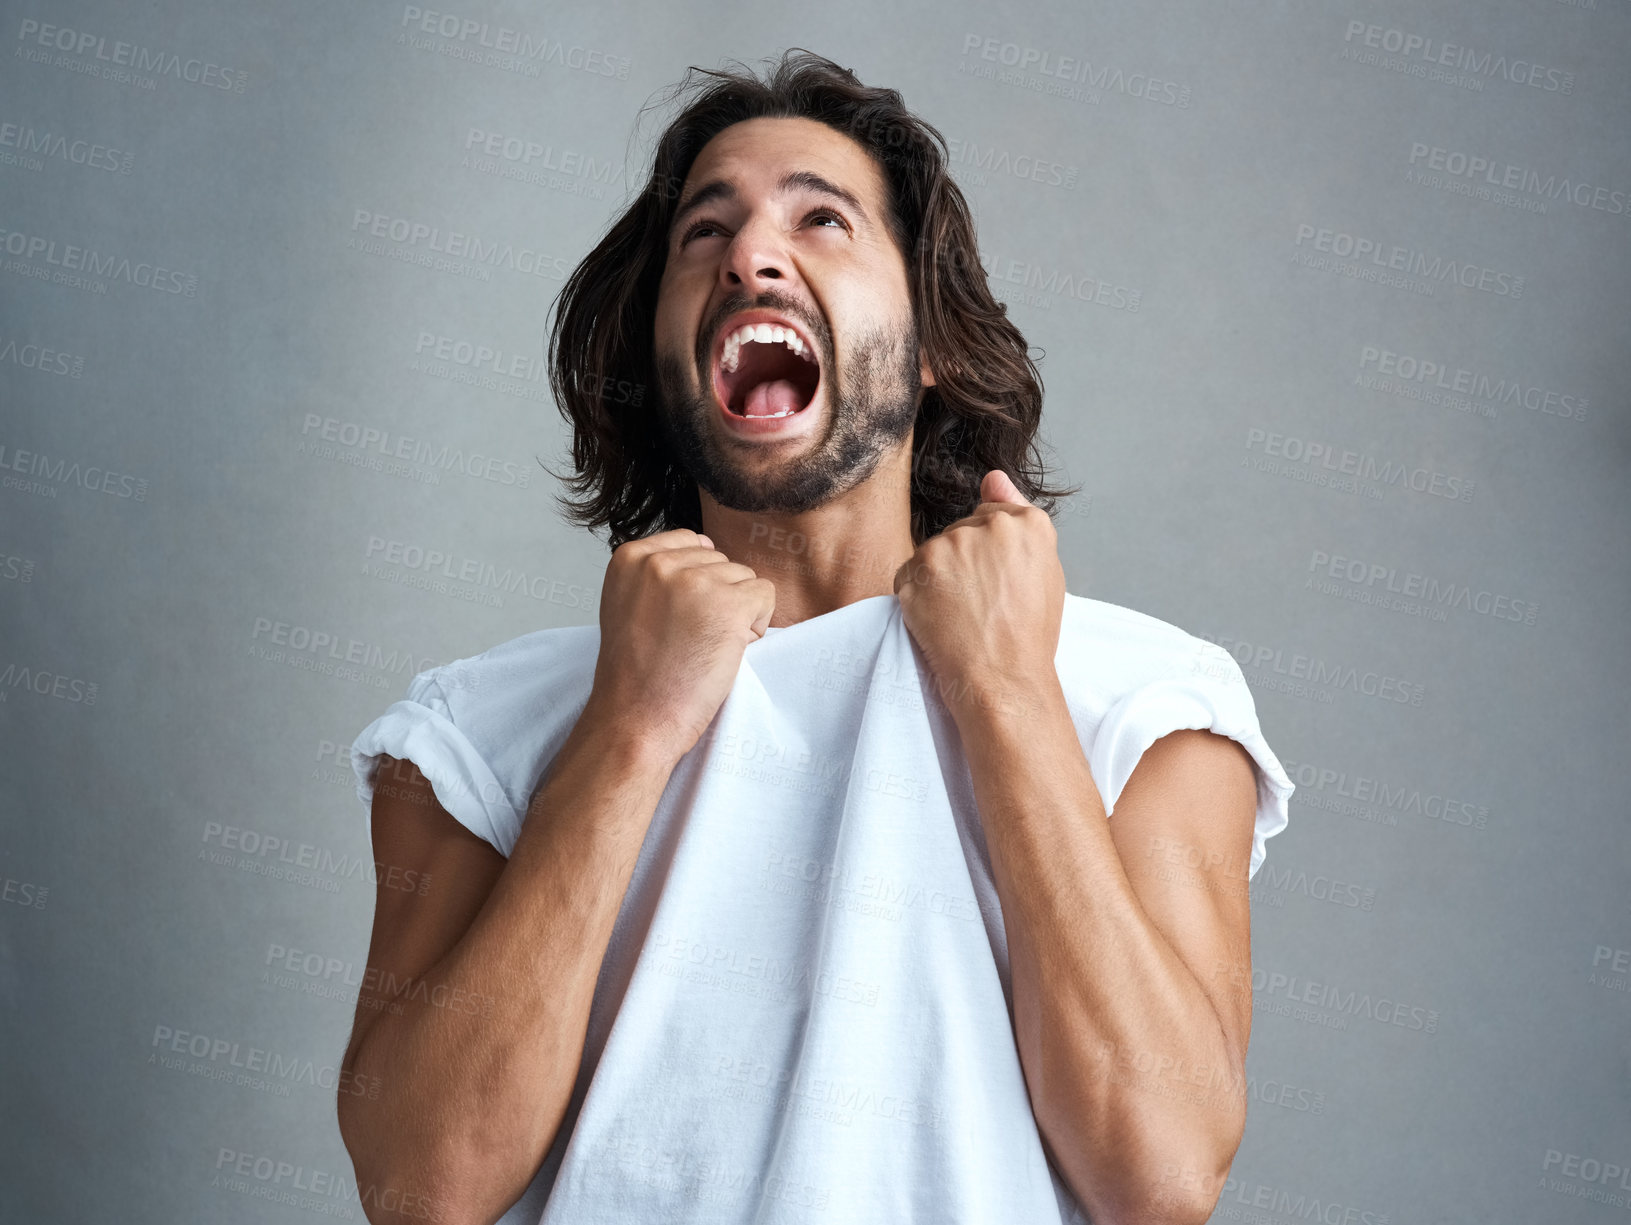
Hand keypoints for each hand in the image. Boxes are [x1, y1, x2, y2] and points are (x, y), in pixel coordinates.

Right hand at [584, 529, 775, 765]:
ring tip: (702, 648)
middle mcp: (660, 562)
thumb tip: (709, 547)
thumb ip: (660, 574)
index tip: (675, 620)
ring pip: (744, 577)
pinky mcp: (728, 604)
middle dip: (715, 599)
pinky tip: (726, 650)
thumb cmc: (636, 676)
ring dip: (736, 613)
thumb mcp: (630, 604)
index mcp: (630, 557)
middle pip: (719, 560)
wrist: (635, 721)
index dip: (695, 585)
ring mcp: (694, 581)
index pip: (690, 543)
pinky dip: (756, 625)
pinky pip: (765, 595)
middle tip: (687, 640)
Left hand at [892, 470, 1065, 720]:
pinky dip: (917, 595)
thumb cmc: (1028, 636)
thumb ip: (1018, 516)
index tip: (997, 584)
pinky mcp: (916, 568)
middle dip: (965, 562)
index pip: (994, 516)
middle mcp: (988, 526)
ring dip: (940, 578)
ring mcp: (949, 545)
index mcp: (1028, 523)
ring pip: (935, 552)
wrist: (1002, 680)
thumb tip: (993, 475)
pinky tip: (940, 619)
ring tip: (963, 614)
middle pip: (962, 531)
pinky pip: (909, 574)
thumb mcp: (1044, 572)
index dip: (991, 555)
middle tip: (982, 604)